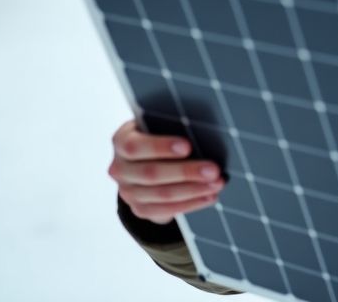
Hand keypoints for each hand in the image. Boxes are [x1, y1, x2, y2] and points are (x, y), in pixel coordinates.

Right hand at [109, 120, 224, 224]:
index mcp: (121, 142)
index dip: (161, 147)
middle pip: (151, 174)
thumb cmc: (158, 135)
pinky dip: (191, 203)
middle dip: (186, 172)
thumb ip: (172, 126)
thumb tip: (204, 131)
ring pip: (162, 195)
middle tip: (214, 169)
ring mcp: (127, 192)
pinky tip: (209, 196)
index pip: (135, 147)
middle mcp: (120, 169)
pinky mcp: (140, 209)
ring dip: (194, 190)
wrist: (145, 161)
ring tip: (218, 183)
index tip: (187, 146)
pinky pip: (166, 210)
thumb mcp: (158, 126)